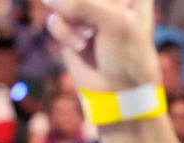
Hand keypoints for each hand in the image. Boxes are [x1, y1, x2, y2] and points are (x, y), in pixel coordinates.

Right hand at [44, 0, 160, 91]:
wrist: (118, 92)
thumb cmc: (128, 56)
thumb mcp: (113, 22)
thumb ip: (81, 4)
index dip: (96, 4)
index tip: (101, 19)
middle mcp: (107, 1)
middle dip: (79, 7)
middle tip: (92, 27)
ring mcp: (87, 13)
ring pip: (63, 3)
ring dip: (72, 21)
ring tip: (88, 37)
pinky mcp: (71, 30)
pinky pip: (56, 20)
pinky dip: (64, 33)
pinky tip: (80, 46)